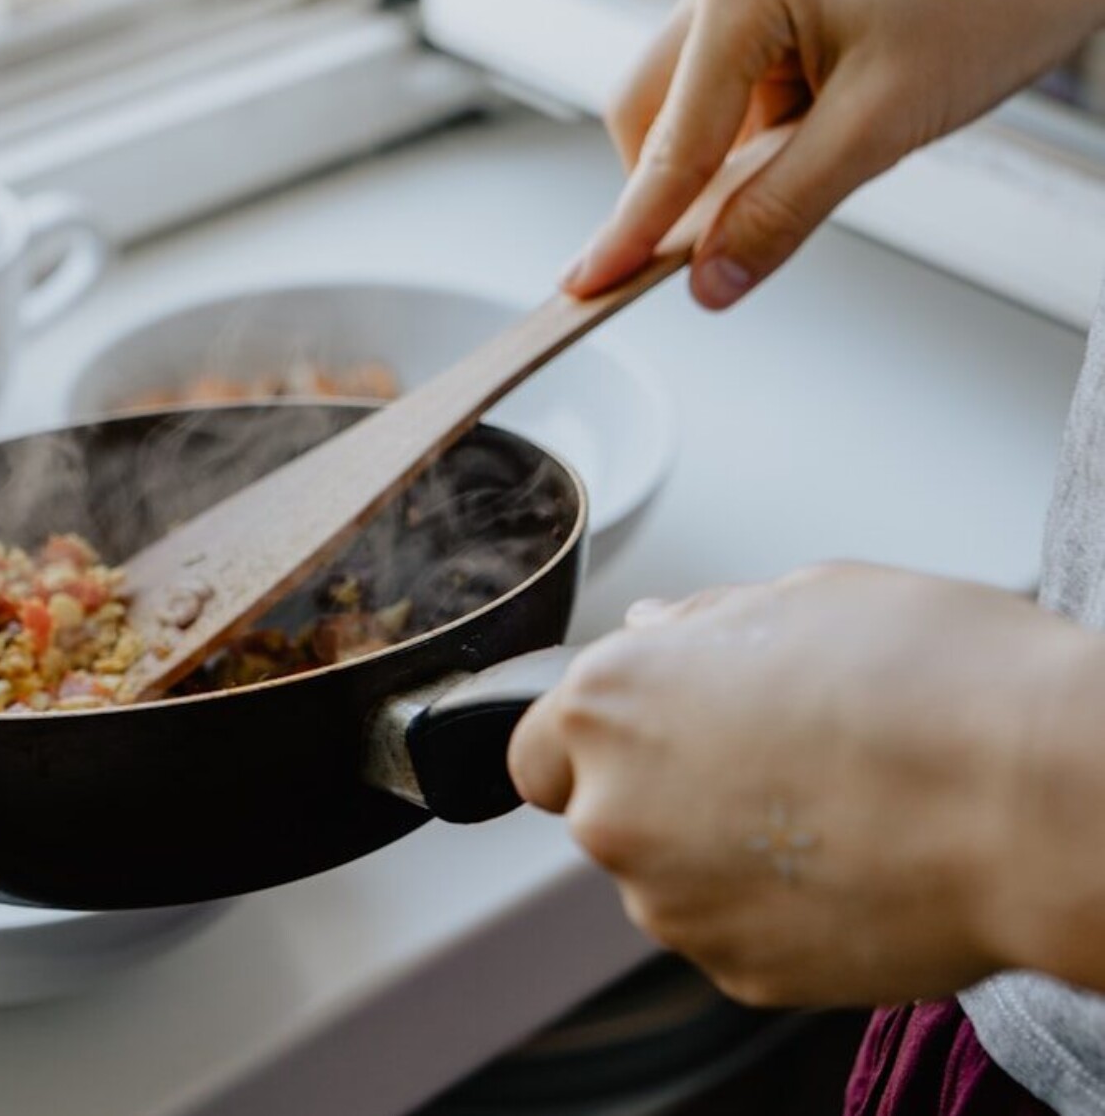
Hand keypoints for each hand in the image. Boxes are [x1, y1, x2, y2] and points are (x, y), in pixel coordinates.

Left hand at [508, 563, 1102, 1006]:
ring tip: (829, 807)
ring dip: (718, 852)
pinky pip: (732, 932)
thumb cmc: (929, 678)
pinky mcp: (739, 972)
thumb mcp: (802, 597)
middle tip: (767, 760)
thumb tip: (657, 630)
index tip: (644, 737)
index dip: (590, 742)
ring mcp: (673, 904)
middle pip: (605, 813)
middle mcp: (615, 810)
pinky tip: (850, 861)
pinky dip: (773, 909)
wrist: (1032, 798)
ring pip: (669, 878)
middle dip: (664, 791)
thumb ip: (701, 624)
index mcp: (610, 703)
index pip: (536, 749)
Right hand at [566, 0, 1104, 306]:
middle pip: (648, 117)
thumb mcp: (881, 129)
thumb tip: (712, 279)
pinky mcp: (778, 12)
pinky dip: (754, 144)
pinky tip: (814, 147)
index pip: (667, 143)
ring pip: (687, 111)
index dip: (630, 227)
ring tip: (807, 175)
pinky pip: (731, 98)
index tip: (587, 285)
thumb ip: (782, 211)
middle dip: (669, 190)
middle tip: (699, 256)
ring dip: (720, 166)